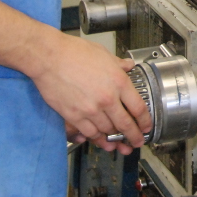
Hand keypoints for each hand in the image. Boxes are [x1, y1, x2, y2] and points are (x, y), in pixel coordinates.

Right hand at [29, 31, 151, 154]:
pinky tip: (103, 141)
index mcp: (118, 82)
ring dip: (116, 139)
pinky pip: (90, 133)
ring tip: (121, 144)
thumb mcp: (103, 54)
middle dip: (134, 136)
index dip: (145, 121)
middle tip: (138, 141)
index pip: (138, 108)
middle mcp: (107, 98)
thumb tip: (128, 66)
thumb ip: (118, 64)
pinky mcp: (74, 116)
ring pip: (109, 131)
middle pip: (126, 124)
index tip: (146, 126)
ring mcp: (91, 110)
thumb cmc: (74, 52)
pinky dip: (98, 139)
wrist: (49, 57)